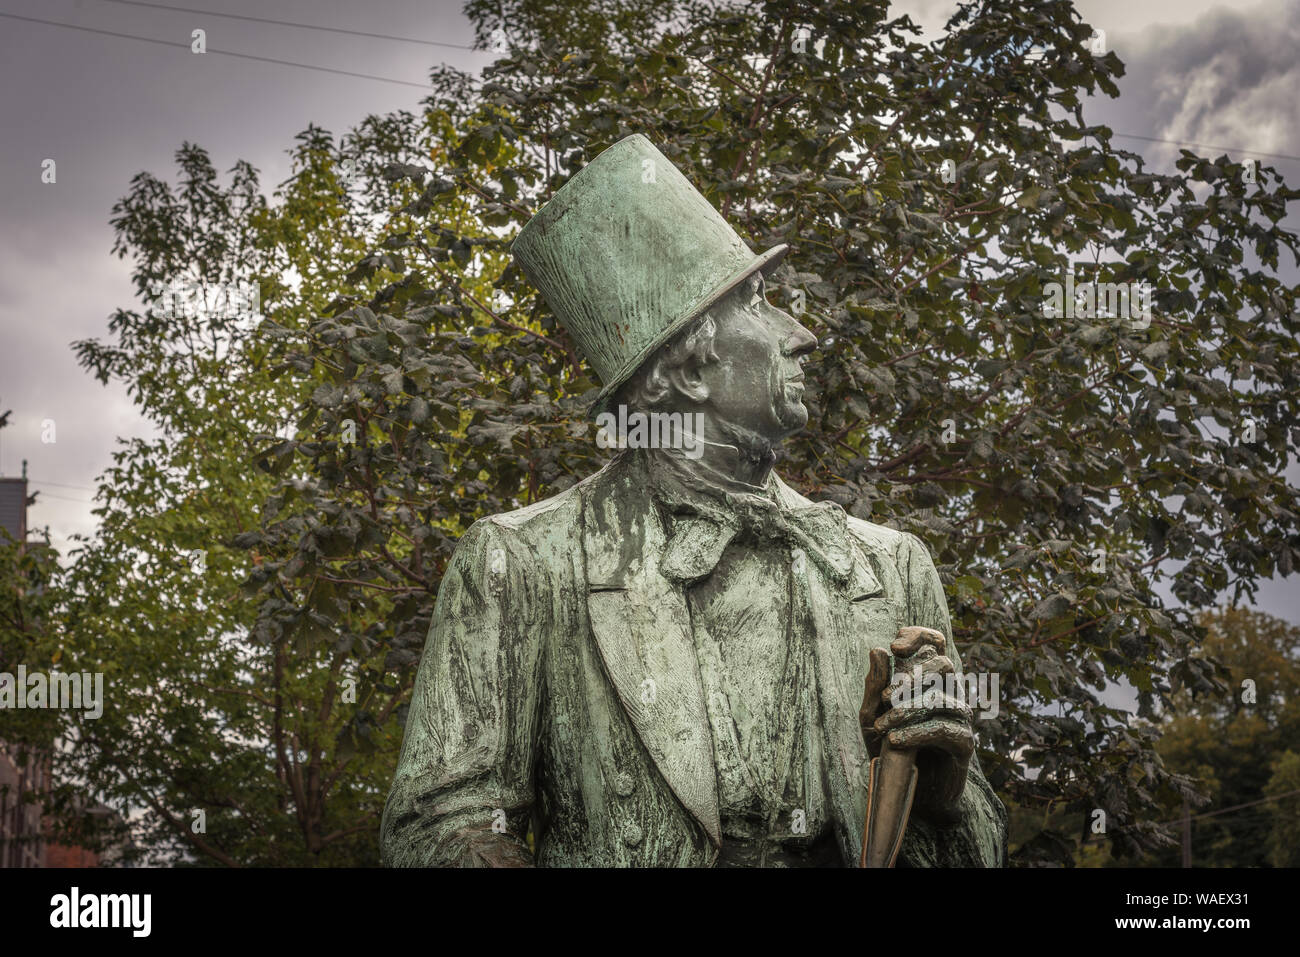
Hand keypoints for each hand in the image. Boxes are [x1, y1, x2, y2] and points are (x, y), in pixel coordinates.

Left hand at [859, 626, 973, 822]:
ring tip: (883, 726)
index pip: (935, 643)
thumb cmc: (889, 749)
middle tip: (886, 697)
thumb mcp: (872, 716)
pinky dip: (916, 732)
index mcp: (927, 680)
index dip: (919, 636)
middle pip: (943, 663)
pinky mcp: (964, 743)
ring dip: (908, 709)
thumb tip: (879, 649)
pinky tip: (895, 741)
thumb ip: (875, 685)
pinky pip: (944, 728)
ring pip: (941, 697)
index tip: (896, 646)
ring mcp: (959, 716)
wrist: (905, 792)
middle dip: (912, 676)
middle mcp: (948, 692)